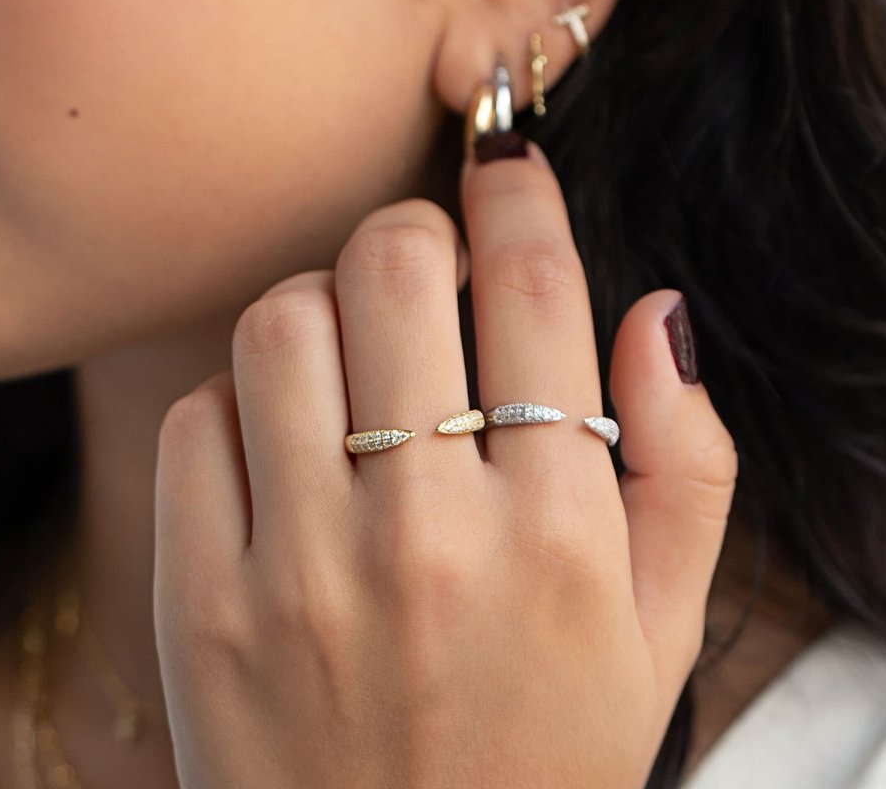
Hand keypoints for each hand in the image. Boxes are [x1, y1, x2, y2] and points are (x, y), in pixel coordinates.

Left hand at [154, 140, 737, 788]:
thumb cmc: (544, 754)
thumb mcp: (664, 628)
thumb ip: (689, 461)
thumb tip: (655, 310)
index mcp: (561, 530)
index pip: (537, 288)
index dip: (518, 191)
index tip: (505, 158)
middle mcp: (431, 535)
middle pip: (393, 267)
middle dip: (412, 230)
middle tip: (425, 261)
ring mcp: (303, 571)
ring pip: (281, 324)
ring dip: (321, 304)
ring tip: (351, 351)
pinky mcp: (201, 607)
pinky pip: (196, 423)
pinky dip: (235, 403)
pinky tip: (280, 446)